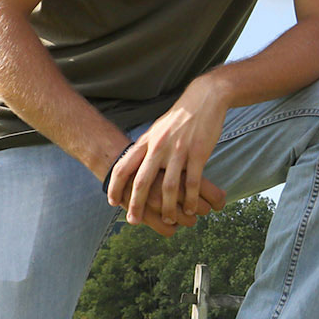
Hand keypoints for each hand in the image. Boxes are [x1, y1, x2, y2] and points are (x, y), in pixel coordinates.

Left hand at [104, 89, 229, 236]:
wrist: (205, 98)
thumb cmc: (180, 116)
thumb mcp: (157, 129)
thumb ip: (146, 146)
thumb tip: (134, 162)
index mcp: (146, 141)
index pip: (123, 167)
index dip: (115, 186)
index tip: (113, 202)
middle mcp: (159, 147)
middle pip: (142, 182)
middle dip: (135, 205)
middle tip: (133, 221)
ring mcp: (179, 151)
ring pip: (168, 187)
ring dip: (167, 208)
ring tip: (168, 220)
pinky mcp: (198, 153)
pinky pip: (192, 183)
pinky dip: (189, 199)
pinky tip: (189, 208)